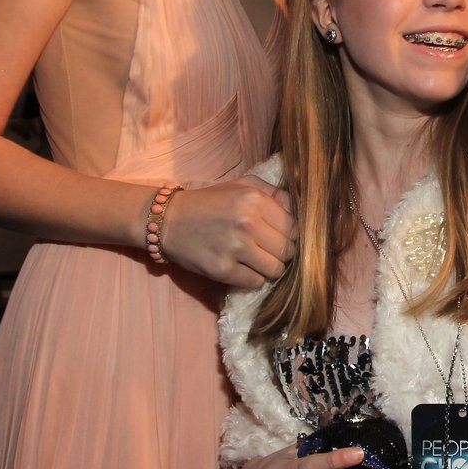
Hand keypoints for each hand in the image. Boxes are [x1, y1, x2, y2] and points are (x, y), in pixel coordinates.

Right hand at [162, 174, 294, 287]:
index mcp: (255, 200)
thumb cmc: (210, 202)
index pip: (294, 228)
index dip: (290, 236)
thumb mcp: (242, 185)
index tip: (279, 238)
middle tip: (268, 251)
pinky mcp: (223, 270)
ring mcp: (235, 248)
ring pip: (275, 270)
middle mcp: (248, 223)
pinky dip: (252, 279)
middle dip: (281, 254)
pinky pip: (255, 283)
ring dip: (268, 268)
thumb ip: (274, 194)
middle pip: (287, 251)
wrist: (168, 220)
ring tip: (256, 261)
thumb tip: (299, 210)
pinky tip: (242, 268)